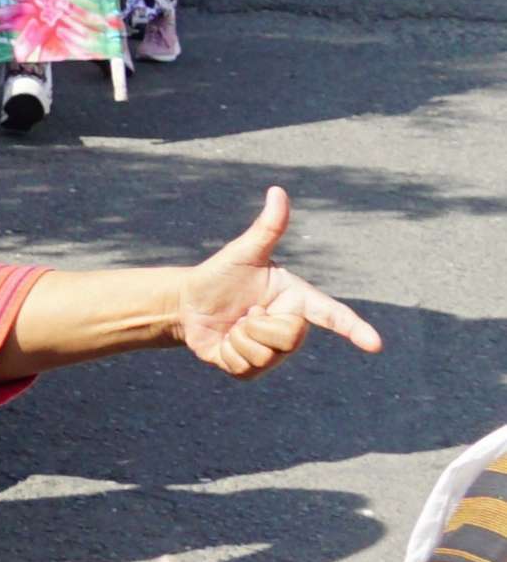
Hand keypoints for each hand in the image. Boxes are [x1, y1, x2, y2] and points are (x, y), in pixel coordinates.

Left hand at [174, 187, 380, 377]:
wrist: (187, 304)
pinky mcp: (252, 369)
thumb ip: (266, 228)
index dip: (354, 329)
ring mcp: (274, 353)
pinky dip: (227, 353)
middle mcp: (291, 329)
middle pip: (289, 338)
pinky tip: (224, 341)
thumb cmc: (219, 275)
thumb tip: (277, 191)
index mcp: (297, 301)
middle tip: (246, 311)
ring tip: (235, 325)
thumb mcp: (242, 253)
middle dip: (258, 324)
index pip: (332, 315)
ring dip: (240, 338)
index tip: (375, 343)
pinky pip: (246, 368)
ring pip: (266, 356)